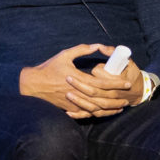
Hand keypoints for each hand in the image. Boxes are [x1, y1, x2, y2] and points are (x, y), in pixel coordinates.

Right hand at [20, 44, 138, 118]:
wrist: (32, 84)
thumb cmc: (49, 68)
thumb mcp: (65, 55)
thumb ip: (82, 49)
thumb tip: (97, 45)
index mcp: (79, 79)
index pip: (102, 83)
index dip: (116, 84)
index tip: (126, 83)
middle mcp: (78, 93)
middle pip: (102, 98)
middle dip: (116, 98)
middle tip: (128, 97)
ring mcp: (73, 103)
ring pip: (96, 109)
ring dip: (110, 109)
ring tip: (121, 108)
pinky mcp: (69, 109)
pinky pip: (86, 114)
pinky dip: (98, 114)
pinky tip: (105, 113)